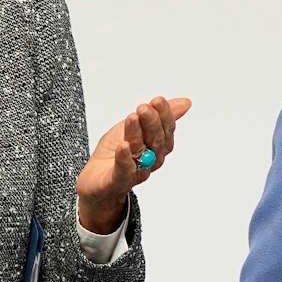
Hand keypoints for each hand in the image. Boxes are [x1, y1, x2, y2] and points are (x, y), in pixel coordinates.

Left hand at [76, 96, 192, 233]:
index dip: (165, 115)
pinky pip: (124, 171)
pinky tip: (123, 146)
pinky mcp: (118, 181)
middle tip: (144, 108)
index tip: (158, 101)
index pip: (166, 130)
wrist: (95, 180)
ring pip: (140, 152)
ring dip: (137, 134)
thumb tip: (186, 102)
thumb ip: (158, 115)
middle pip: (156, 141)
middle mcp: (150, 159)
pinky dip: (124, 158)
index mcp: (156, 146)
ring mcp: (135, 171)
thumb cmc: (115, 153)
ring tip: (133, 118)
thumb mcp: (135, 126)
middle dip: (152, 123)